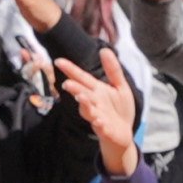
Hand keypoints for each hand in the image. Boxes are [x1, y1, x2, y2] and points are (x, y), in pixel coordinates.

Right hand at [56, 45, 141, 176]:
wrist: (123, 133)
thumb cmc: (119, 109)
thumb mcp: (120, 86)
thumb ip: (112, 70)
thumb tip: (104, 49)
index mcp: (96, 90)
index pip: (82, 78)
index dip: (71, 70)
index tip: (58, 61)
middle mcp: (94, 102)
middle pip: (82, 93)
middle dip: (75, 89)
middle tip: (67, 83)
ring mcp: (98, 116)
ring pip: (88, 110)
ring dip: (84, 105)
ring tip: (82, 98)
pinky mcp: (105, 129)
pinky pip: (101, 127)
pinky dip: (99, 125)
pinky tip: (99, 122)